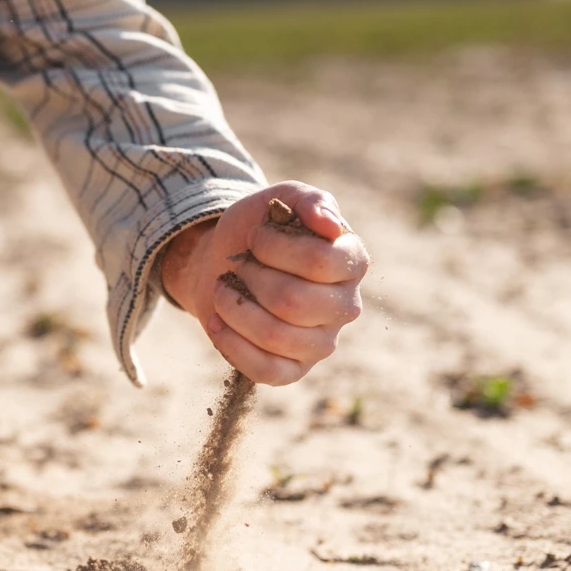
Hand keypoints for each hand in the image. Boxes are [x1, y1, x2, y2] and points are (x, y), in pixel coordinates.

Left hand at [160, 181, 368, 385]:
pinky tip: (217, 322)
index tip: (255, 237)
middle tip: (239, 265)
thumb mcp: (279, 200)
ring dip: (234, 308)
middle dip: (250, 278)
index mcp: (352, 262)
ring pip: (275, 337)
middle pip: (293, 302)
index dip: (274, 247)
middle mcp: (346, 306)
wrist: (221, 264)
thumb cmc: (256, 231)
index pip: (318, 261)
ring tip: (222, 289)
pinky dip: (232, 345)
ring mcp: (322, 343)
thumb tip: (331, 225)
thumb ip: (309, 200)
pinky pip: (266, 371)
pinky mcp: (294, 370)